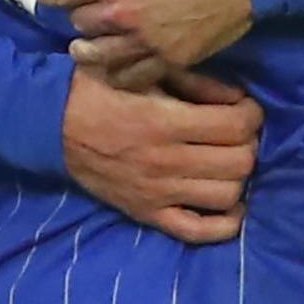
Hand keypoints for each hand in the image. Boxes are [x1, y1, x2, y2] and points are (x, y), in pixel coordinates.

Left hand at [38, 0, 252, 90]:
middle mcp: (121, 13)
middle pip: (79, 24)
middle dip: (75, 15)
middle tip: (80, 10)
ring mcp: (145, 41)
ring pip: (98, 56)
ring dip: (87, 49)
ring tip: (84, 47)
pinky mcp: (170, 58)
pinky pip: (132, 77)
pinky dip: (118, 74)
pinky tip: (116, 67)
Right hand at [61, 66, 262, 243]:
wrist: (52, 126)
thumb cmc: (99, 89)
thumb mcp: (144, 71)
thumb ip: (194, 82)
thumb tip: (236, 97)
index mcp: (164, 122)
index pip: (235, 126)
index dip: (251, 113)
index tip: (244, 106)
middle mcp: (166, 162)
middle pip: (239, 162)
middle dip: (248, 142)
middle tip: (236, 131)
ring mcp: (157, 194)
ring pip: (227, 196)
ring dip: (237, 176)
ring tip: (227, 159)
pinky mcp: (148, 214)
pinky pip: (197, 231)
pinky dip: (224, 223)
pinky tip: (229, 203)